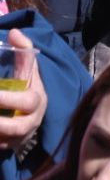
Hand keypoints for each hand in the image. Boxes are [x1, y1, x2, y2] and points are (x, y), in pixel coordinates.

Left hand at [0, 29, 43, 154]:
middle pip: (18, 127)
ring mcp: (19, 138)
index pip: (28, 101)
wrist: (29, 116)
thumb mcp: (28, 72)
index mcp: (37, 101)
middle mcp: (31, 122)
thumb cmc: (26, 90)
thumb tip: (14, 32)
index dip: (8, 100)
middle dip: (1, 123)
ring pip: (6, 140)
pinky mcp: (8, 147)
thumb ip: (24, 52)